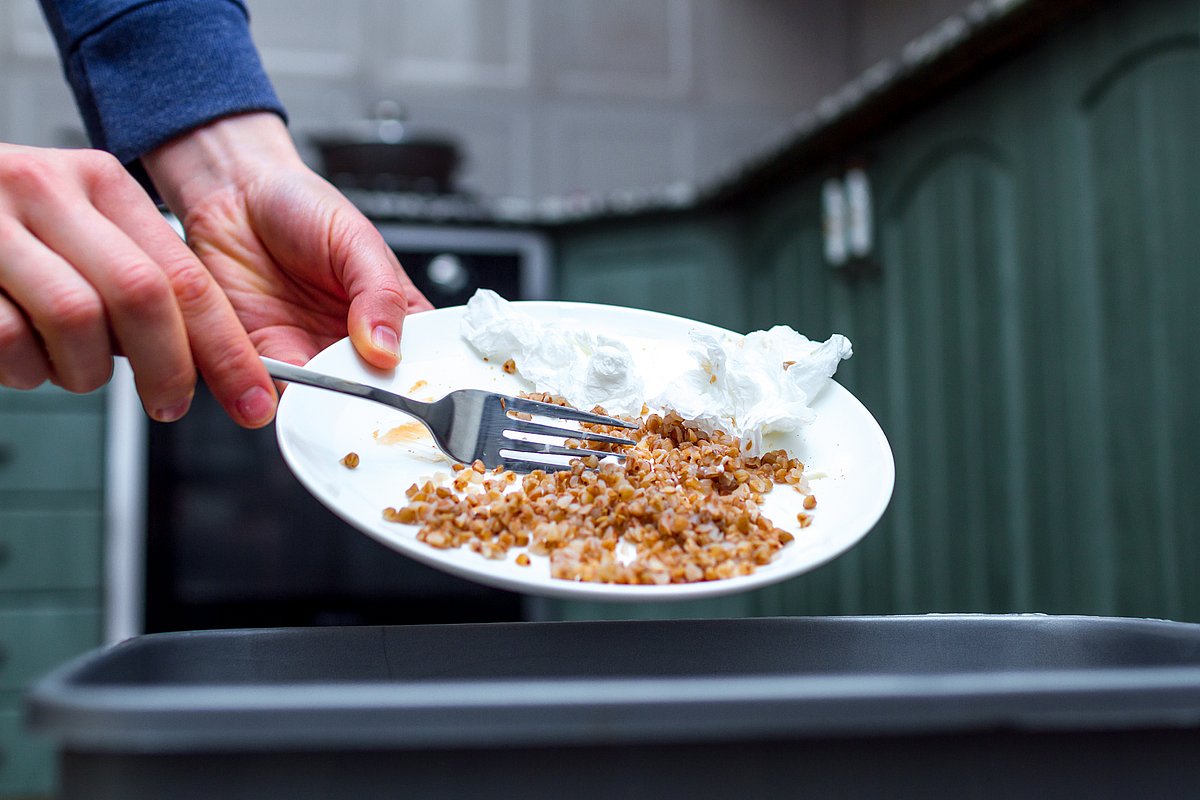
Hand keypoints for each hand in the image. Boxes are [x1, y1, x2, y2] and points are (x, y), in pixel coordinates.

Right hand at [0, 142, 265, 422]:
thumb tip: (207, 360)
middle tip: (168, 403)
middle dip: (168, 367)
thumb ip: (135, 282)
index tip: (253, 401)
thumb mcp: (78, 234)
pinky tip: (19, 358)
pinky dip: (22, 368)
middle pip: (142, 295)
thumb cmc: (2, 234)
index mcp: (100, 183)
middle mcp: (48, 187)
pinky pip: (5, 337)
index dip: (226, 349)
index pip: (186, 278)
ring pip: (75, 319)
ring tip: (67, 368)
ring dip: (83, 369)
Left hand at [143, 113, 431, 412]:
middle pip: (375, 388)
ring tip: (335, 386)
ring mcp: (310, 350)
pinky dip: (287, 390)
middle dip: (375, 399)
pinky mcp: (265, 354)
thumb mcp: (357, 240)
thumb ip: (379, 294)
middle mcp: (352, 340)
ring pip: (329, 396)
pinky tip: (297, 379)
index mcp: (390, 313)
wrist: (232, 193)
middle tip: (374, 395)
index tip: (419, 390)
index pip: (418, 359)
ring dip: (332, 399)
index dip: (422, 380)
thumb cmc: (300, 205)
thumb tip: (388, 347)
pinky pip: (280, 385)